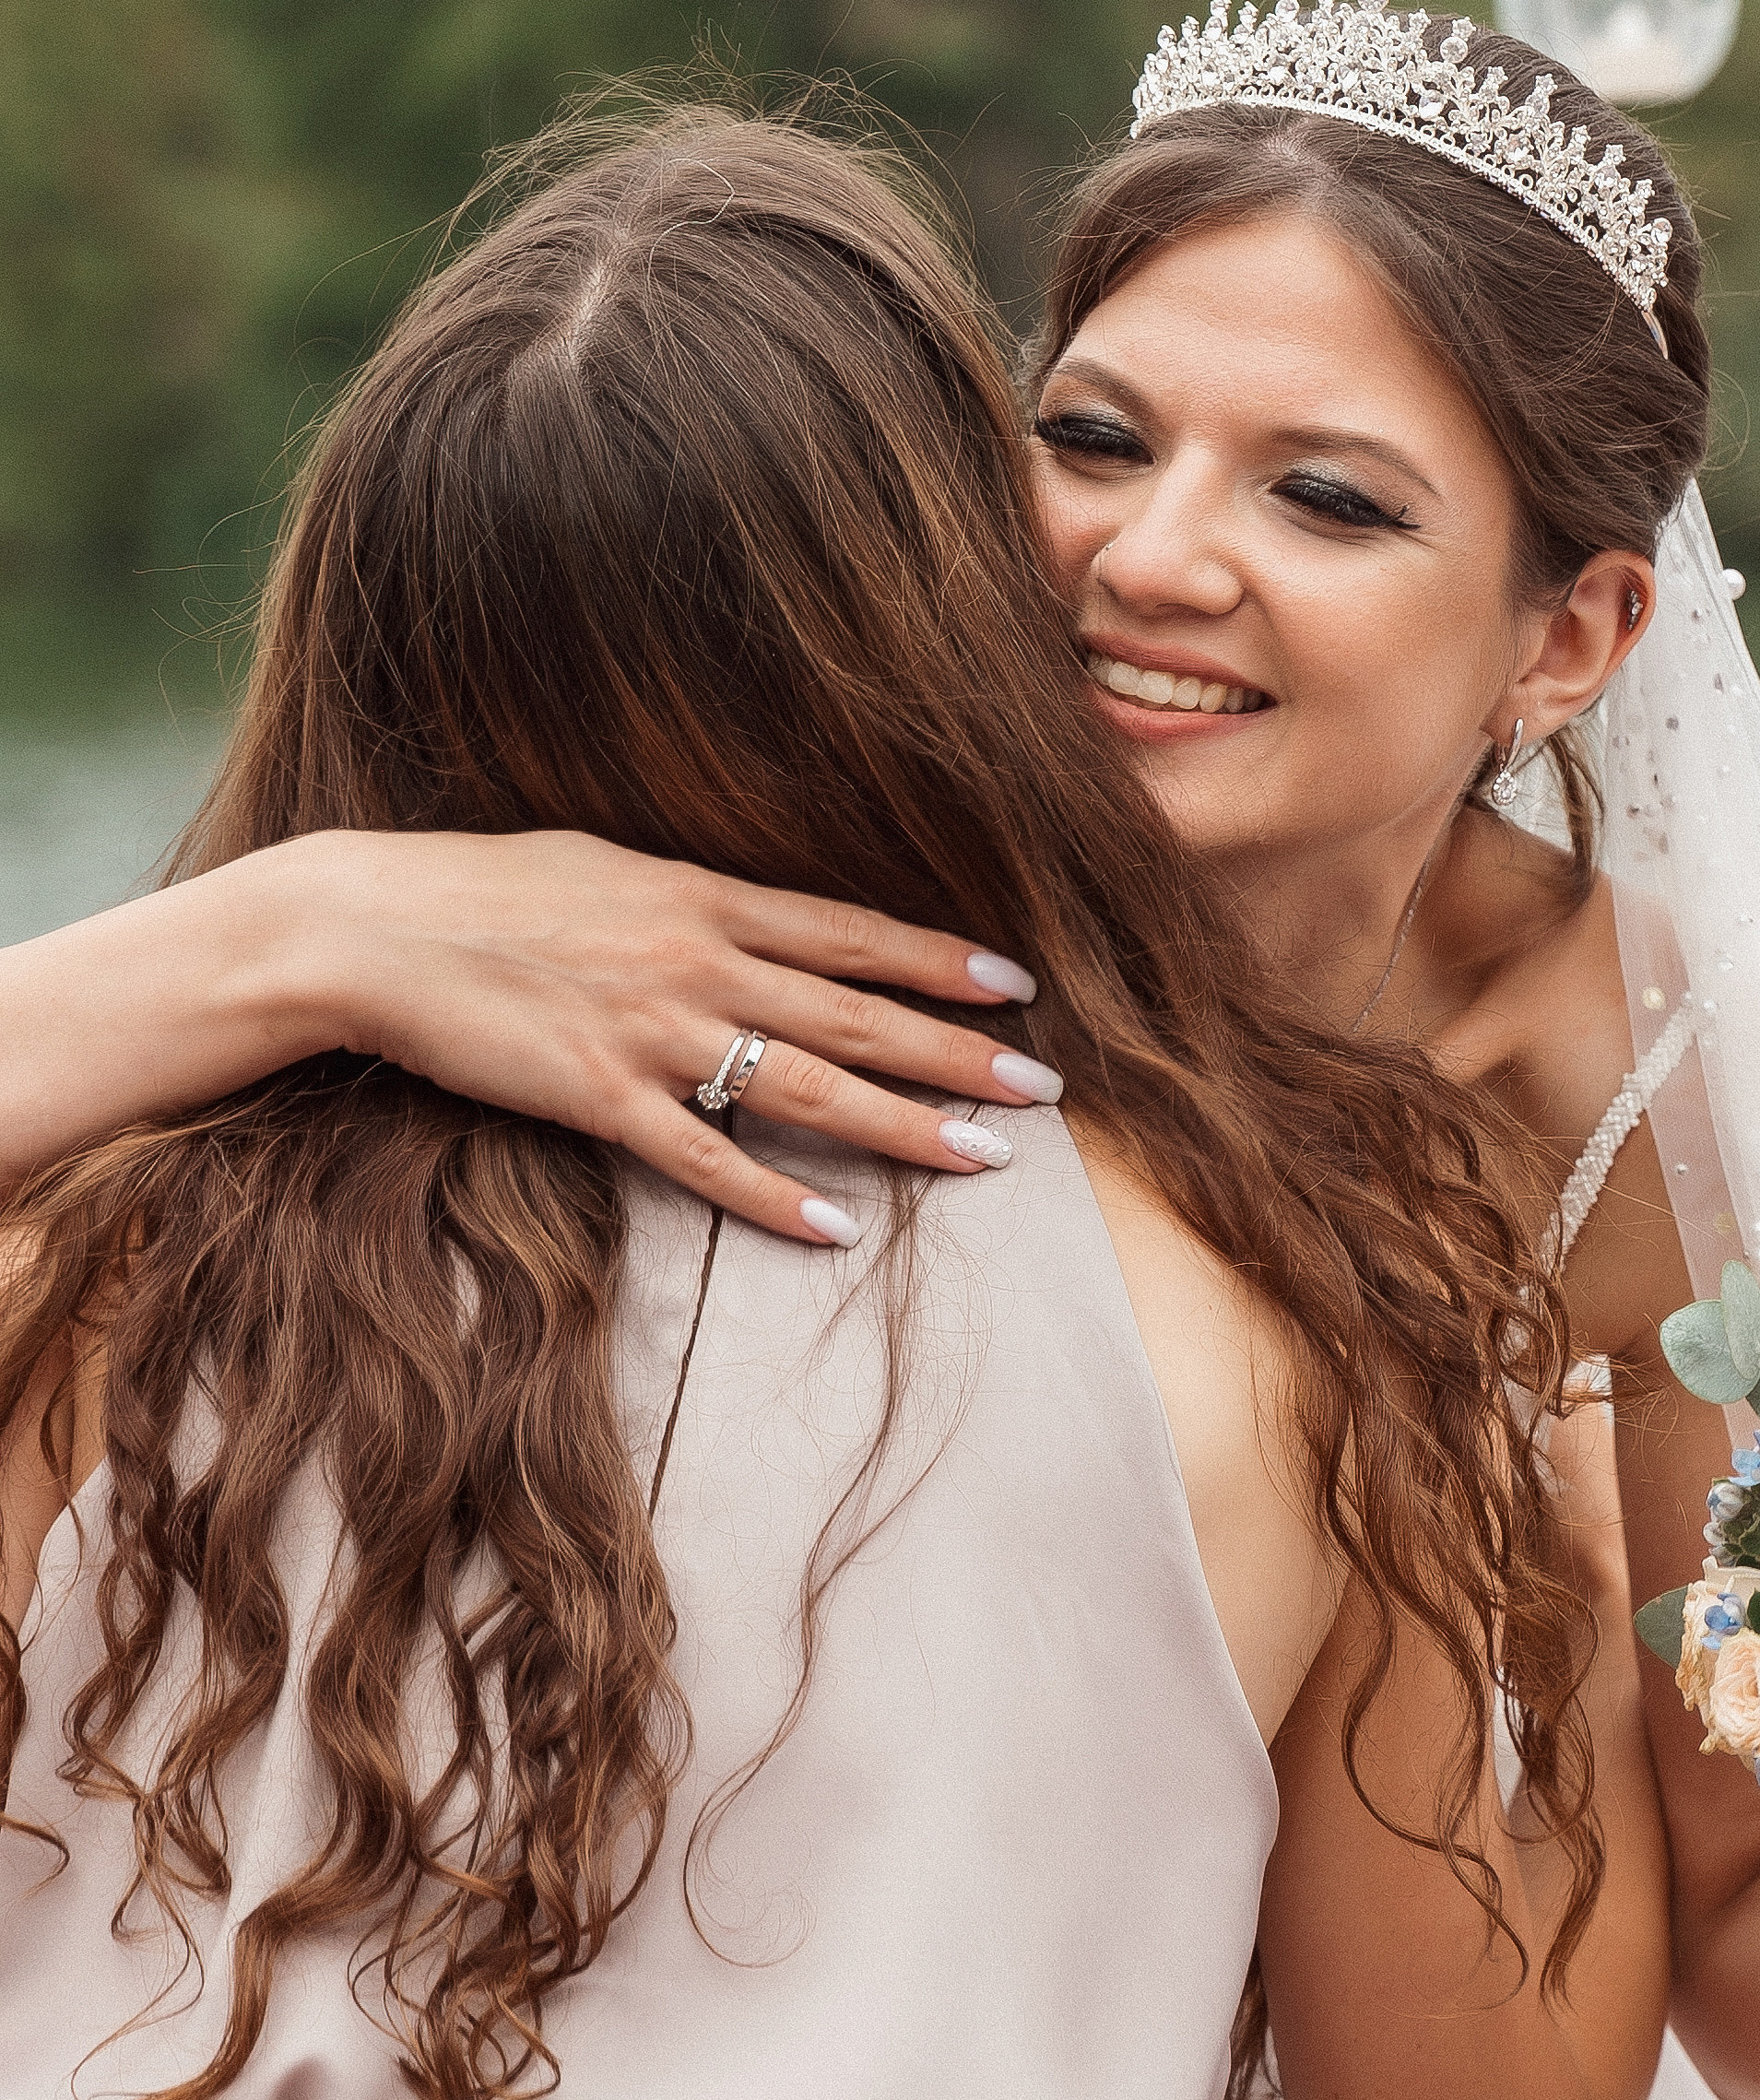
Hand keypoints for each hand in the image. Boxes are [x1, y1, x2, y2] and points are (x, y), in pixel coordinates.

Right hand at [284, 828, 1060, 1245]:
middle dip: (962, 1051)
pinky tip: (838, 1229)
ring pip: (809, 1085)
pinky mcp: (598, 1097)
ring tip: (988, 1155)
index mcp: (701, 895)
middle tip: (1048, 1084)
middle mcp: (696, 960)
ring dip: (906, 1124)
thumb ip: (690, 901)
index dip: (941, 960)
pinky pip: (706, 1158)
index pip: (851, 933)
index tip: (1019, 984)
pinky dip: (774, 1198)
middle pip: (858, 1013)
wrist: (371, 926)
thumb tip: (755, 921)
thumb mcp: (606, 869)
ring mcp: (651, 1032)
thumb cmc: (481, 889)